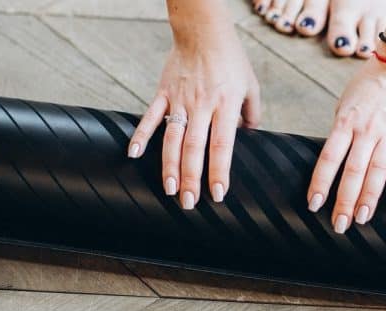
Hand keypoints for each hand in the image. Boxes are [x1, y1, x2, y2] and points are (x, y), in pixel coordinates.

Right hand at [127, 21, 259, 208]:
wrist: (203, 32)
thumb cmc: (230, 60)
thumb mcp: (251, 86)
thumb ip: (252, 113)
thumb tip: (252, 135)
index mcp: (226, 106)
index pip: (222, 146)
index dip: (219, 172)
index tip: (218, 194)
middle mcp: (202, 106)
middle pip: (194, 148)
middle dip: (191, 178)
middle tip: (189, 203)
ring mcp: (180, 100)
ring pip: (172, 139)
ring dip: (169, 166)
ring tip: (169, 189)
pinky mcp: (163, 93)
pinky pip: (150, 117)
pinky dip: (140, 135)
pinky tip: (134, 155)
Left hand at [307, 55, 385, 233]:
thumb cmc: (369, 85)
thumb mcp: (345, 104)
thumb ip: (340, 131)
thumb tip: (333, 160)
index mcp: (345, 122)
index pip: (329, 158)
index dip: (321, 183)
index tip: (314, 204)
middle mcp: (366, 130)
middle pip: (353, 172)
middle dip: (344, 201)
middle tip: (339, 225)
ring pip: (378, 171)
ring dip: (369, 198)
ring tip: (362, 219)